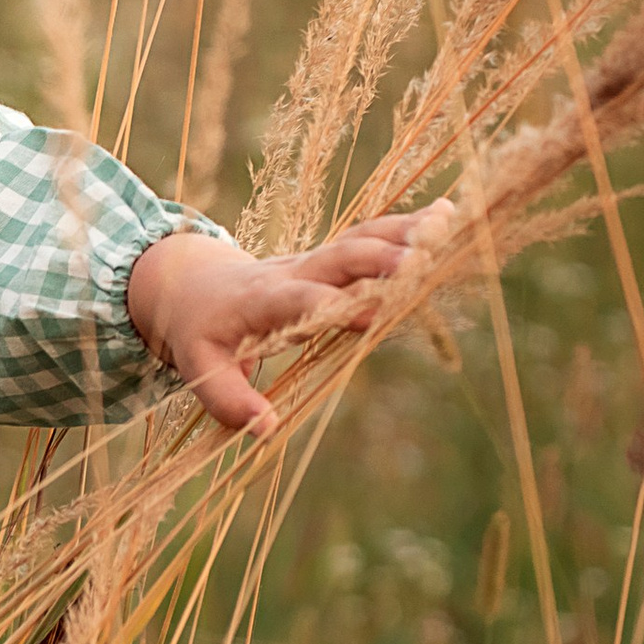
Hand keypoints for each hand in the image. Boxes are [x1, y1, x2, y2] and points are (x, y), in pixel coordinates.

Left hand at [126, 204, 454, 437]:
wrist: (196, 284)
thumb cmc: (201, 333)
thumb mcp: (200, 369)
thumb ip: (230, 400)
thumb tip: (267, 429)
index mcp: (262, 300)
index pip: (297, 299)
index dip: (327, 303)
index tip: (363, 312)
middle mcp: (293, 272)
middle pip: (337, 259)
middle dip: (375, 260)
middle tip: (417, 263)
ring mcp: (315, 261)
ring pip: (359, 239)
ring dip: (402, 232)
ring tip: (446, 224)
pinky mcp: (332, 258)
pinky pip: (370, 236)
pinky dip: (407, 226)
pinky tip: (447, 214)